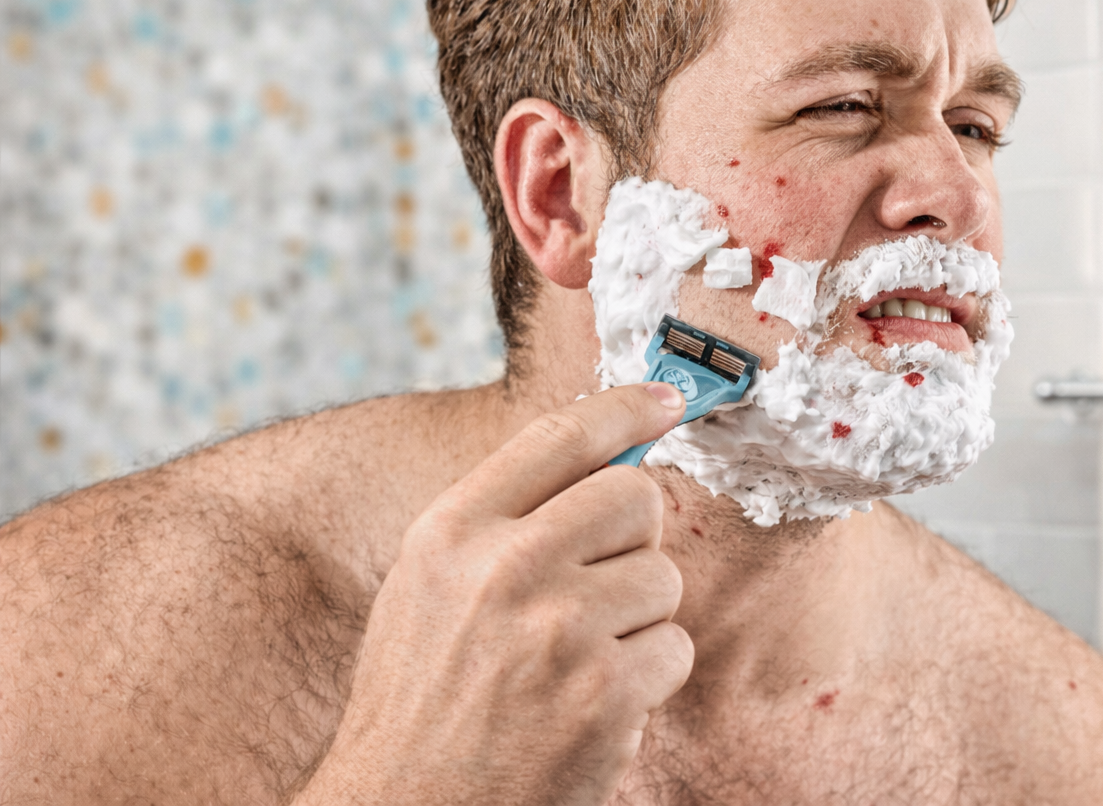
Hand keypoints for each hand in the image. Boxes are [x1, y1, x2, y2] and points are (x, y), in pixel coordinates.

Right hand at [295, 382, 691, 805]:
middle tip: (599, 586)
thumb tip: (608, 456)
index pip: (560, 436)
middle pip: (635, 496)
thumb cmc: (423, 703)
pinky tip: (590, 708)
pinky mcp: (605, 694)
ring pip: (662, 577)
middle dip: (635, 538)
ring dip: (637, 621)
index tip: (669, 400)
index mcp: (452, 531)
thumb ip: (504, 520)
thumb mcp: (430, 588)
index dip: (627, 407)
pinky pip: (673, 648)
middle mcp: (503, 567)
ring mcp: (558, 630)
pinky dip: (647, 681)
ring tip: (575, 665)